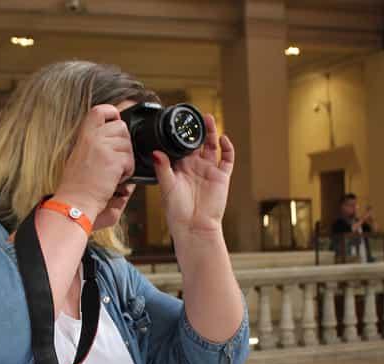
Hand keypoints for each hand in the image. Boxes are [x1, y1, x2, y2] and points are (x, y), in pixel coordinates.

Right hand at [54, 105, 133, 221]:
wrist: (75, 202)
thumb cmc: (76, 185)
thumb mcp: (79, 156)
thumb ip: (93, 143)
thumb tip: (110, 136)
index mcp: (83, 136)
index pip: (99, 111)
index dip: (112, 112)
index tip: (116, 121)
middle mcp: (93, 138)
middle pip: (121, 127)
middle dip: (123, 143)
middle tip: (114, 160)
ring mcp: (103, 148)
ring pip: (128, 145)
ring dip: (125, 160)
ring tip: (112, 173)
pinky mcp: (113, 161)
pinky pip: (130, 160)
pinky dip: (127, 172)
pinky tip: (115, 180)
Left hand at [153, 114, 232, 240]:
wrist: (195, 226)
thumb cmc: (178, 212)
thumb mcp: (167, 187)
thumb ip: (162, 168)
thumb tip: (155, 152)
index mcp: (179, 169)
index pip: (179, 147)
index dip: (179, 135)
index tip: (176, 122)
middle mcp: (194, 167)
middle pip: (196, 143)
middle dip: (195, 130)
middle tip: (192, 116)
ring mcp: (209, 171)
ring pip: (212, 146)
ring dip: (211, 133)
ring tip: (207, 119)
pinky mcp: (221, 177)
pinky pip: (227, 159)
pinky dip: (227, 148)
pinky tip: (224, 139)